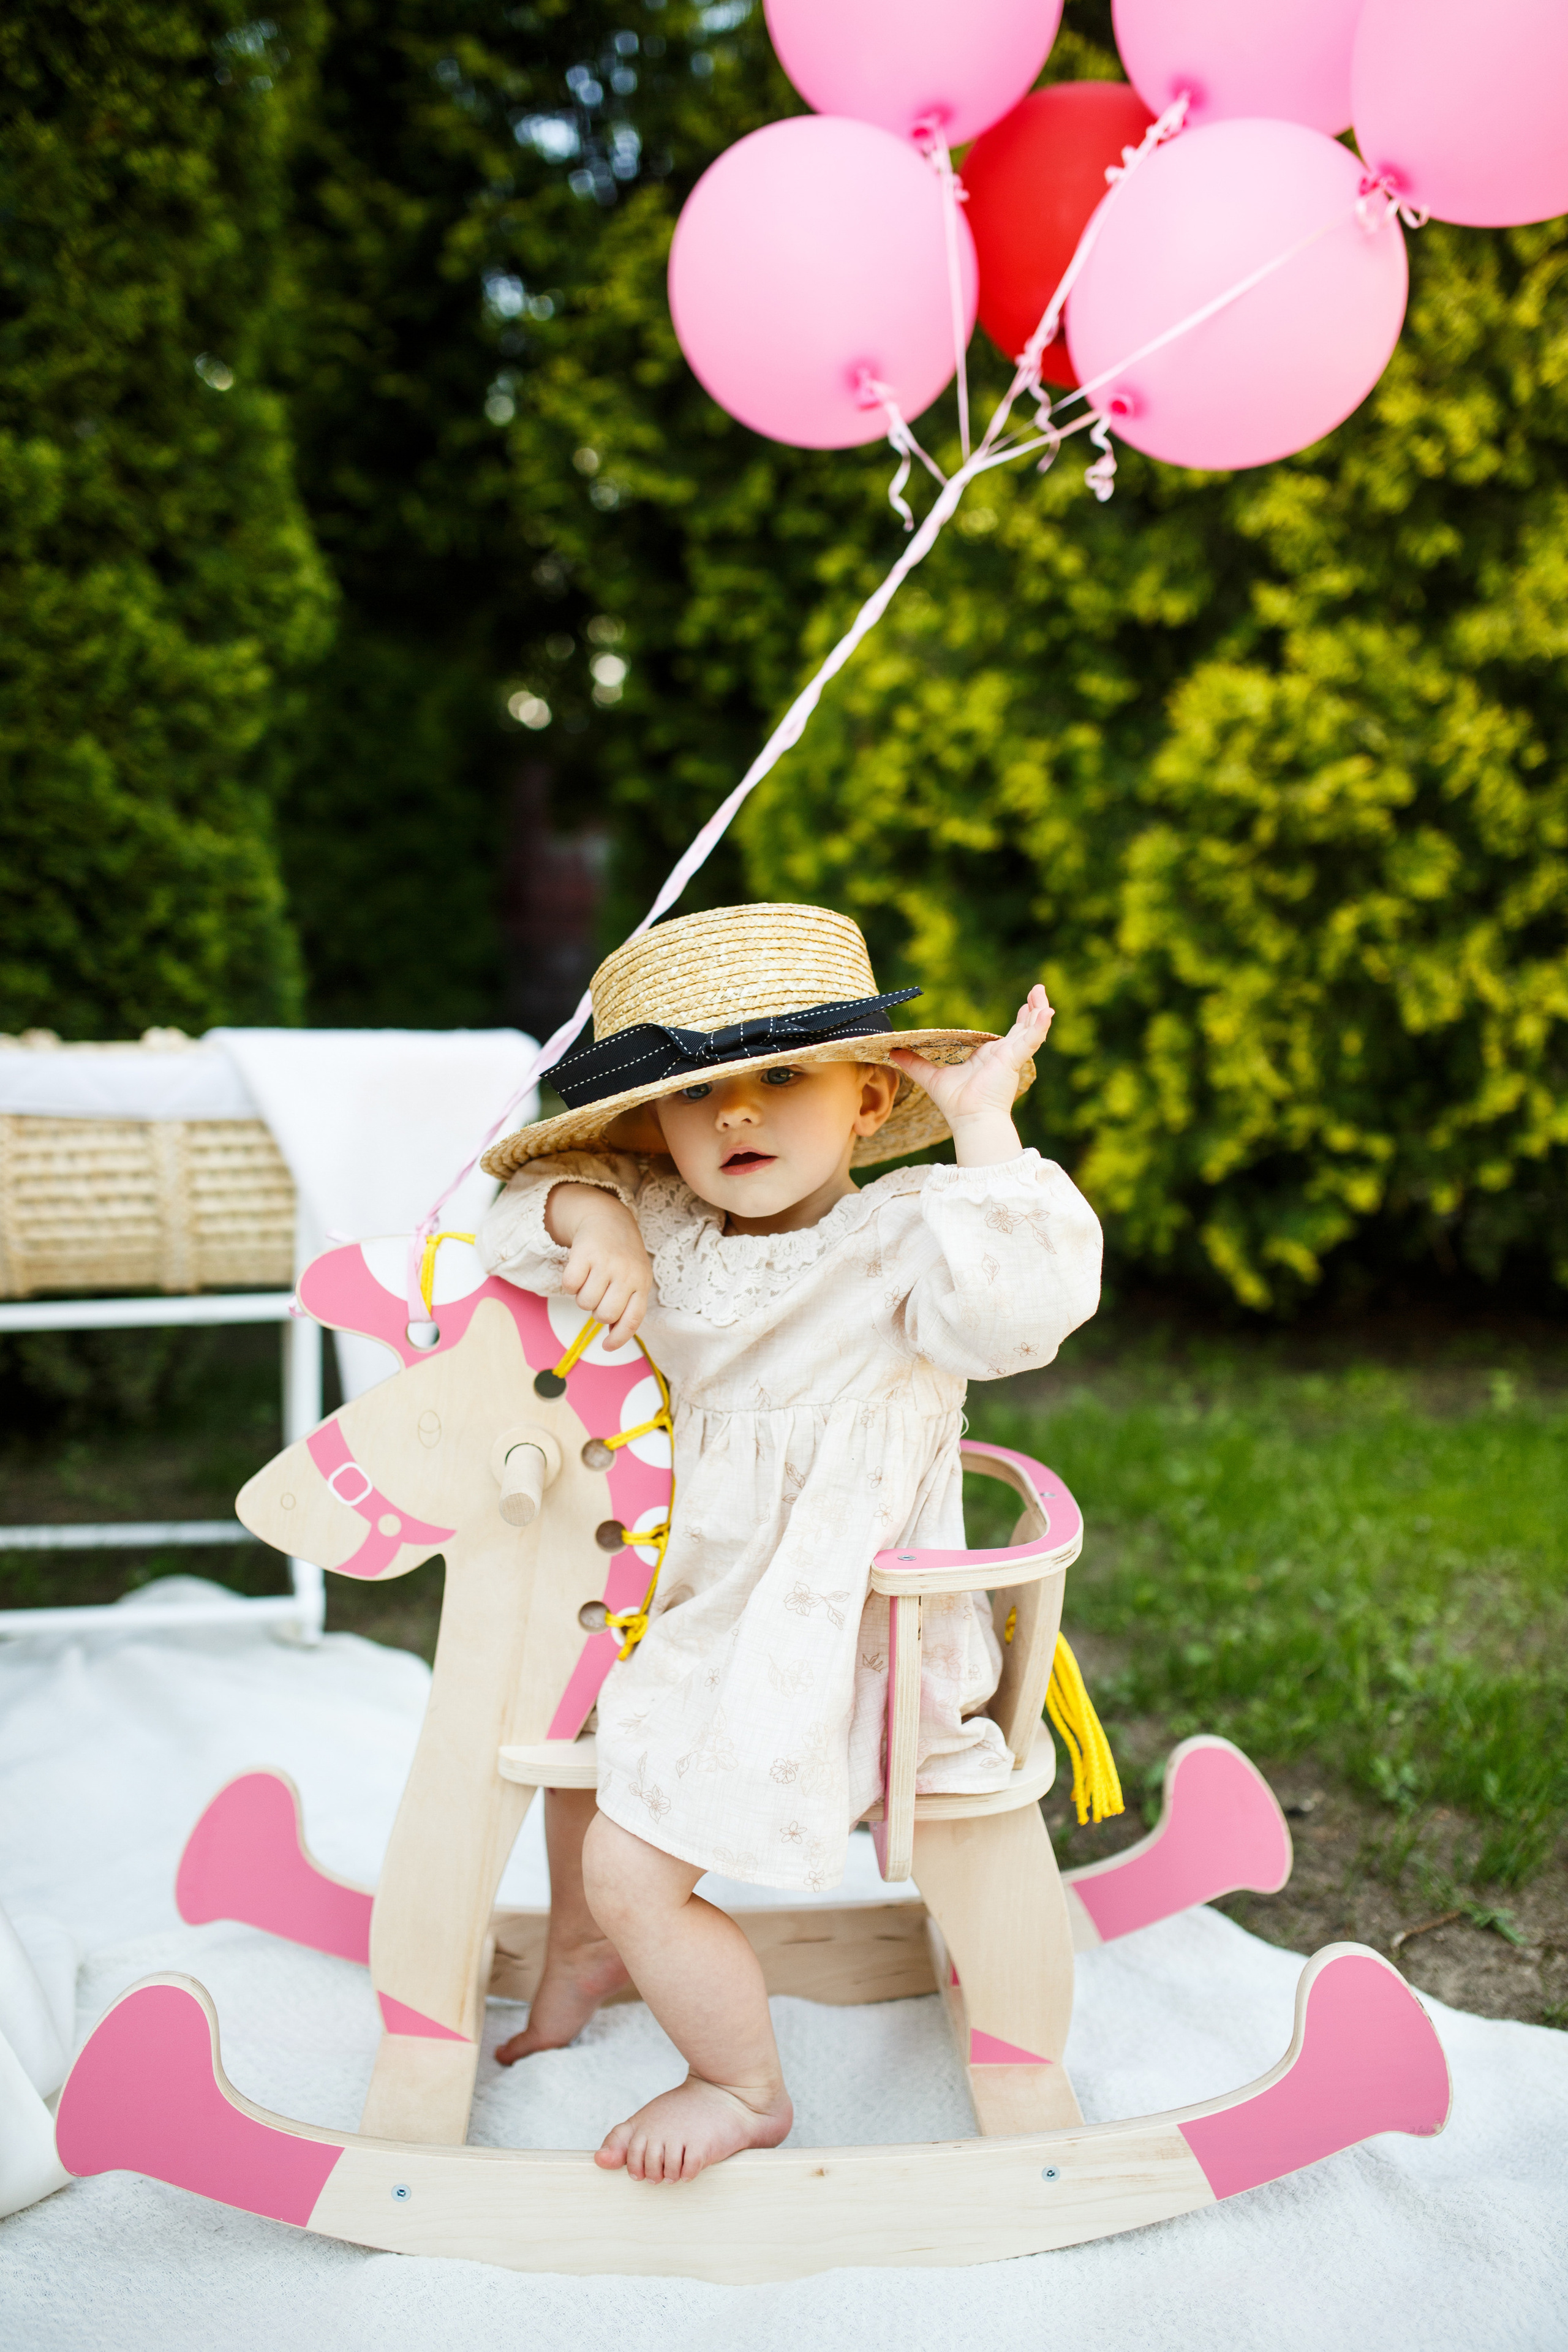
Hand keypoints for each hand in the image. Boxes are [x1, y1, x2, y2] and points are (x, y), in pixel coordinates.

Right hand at [545, 1184, 652, 1349]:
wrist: (608, 1218)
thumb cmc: (622, 1255)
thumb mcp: (634, 1277)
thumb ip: (628, 1304)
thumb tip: (612, 1336)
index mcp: (642, 1282)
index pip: (632, 1319)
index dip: (619, 1338)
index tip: (607, 1347)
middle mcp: (626, 1273)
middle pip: (604, 1315)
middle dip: (596, 1312)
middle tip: (598, 1295)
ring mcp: (606, 1263)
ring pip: (585, 1303)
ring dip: (582, 1297)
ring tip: (590, 1280)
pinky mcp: (584, 1253)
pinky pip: (569, 1285)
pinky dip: (569, 1284)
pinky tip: (578, 1272)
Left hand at [889, 984, 1052, 1166]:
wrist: (969, 1119)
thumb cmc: (956, 1103)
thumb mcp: (932, 1076)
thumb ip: (915, 1063)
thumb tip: (893, 1052)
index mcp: (991, 1057)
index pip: (1010, 1034)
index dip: (1020, 1018)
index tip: (1025, 1005)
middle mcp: (1004, 1055)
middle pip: (1024, 1027)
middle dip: (1033, 1009)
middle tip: (1037, 990)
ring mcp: (1010, 1058)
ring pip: (1030, 1030)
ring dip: (1038, 1011)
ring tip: (1042, 993)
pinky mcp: (1012, 1061)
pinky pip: (1030, 1042)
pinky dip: (1038, 1027)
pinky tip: (1047, 1012)